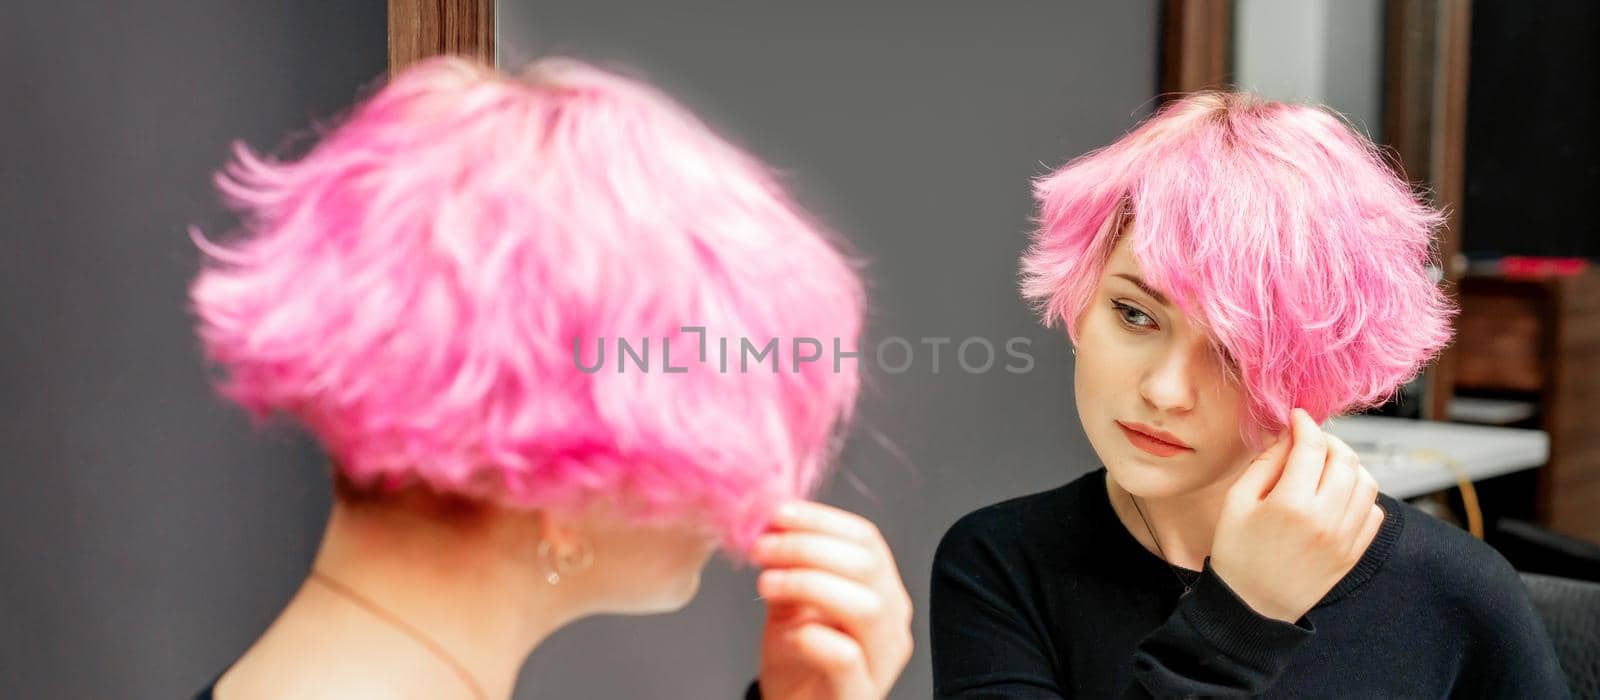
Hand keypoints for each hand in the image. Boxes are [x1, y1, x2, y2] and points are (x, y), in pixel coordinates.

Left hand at [753, 501, 912, 699]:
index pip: (866, 539)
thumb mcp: (791, 602)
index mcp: (882, 590)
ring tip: (766, 583)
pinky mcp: (860, 694)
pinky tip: (789, 632)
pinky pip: (846, 656)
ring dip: (808, 583)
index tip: (777, 514)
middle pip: (866, 565)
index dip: (820, 520)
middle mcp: (892, 622)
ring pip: (866, 606)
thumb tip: (770, 521)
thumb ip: (790, 566)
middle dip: (807, 547)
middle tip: (763, 547)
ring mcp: (881, 661)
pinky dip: (814, 636)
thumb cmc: (797, 658)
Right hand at [1210, 408, 1384, 622]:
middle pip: (1345, 458)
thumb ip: (1264, 464)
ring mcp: (1345, 538)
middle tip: (1311, 440)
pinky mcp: (1354, 552)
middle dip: (1329, 440)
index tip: (1297, 416)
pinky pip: (1374, 511)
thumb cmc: (1237, 553)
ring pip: (1367, 481)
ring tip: (1326, 467)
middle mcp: (1325, 519)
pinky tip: (1338, 495)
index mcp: (1291, 505)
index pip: (1312, 446)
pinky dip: (1361, 495)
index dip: (1305, 423)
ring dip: (1348, 465)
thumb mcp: (1237, 502)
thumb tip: (1288, 436)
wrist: (1253, 607)